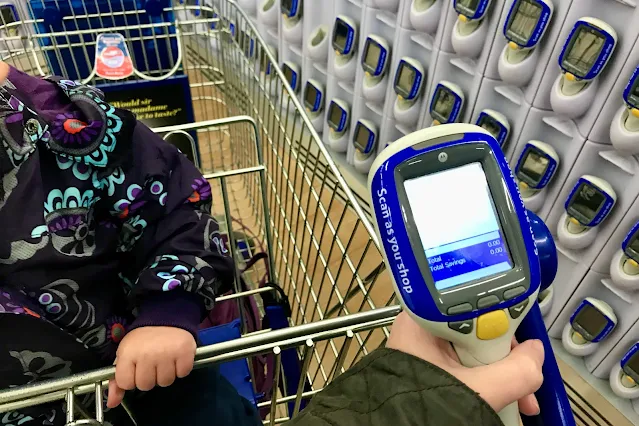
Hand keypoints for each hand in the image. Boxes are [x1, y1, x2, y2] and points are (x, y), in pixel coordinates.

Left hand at [107, 326, 196, 407]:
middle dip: (150, 377)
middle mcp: (147, 354)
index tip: (136, 368)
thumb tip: (112, 404)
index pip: (126, 383)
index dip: (131, 378)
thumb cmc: (144, 339)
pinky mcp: (185, 353)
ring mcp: (167, 354)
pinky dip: (181, 368)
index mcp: (129, 353)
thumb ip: (118, 380)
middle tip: (152, 362)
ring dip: (166, 374)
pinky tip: (176, 358)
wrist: (166, 318)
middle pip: (146, 386)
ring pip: (165, 382)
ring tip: (165, 359)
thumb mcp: (126, 355)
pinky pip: (182, 374)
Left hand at [387, 312, 543, 415]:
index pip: (472, 306)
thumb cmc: (425, 405)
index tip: (523, 343)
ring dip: (501, 374)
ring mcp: (426, 352)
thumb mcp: (478, 388)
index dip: (503, 323)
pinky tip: (502, 399)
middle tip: (526, 381)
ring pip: (476, 353)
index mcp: (423, 321)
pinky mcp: (431, 370)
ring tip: (519, 401)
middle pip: (479, 332)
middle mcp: (422, 331)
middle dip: (507, 358)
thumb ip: (515, 371)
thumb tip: (537, 354)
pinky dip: (486, 381)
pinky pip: (466, 367)